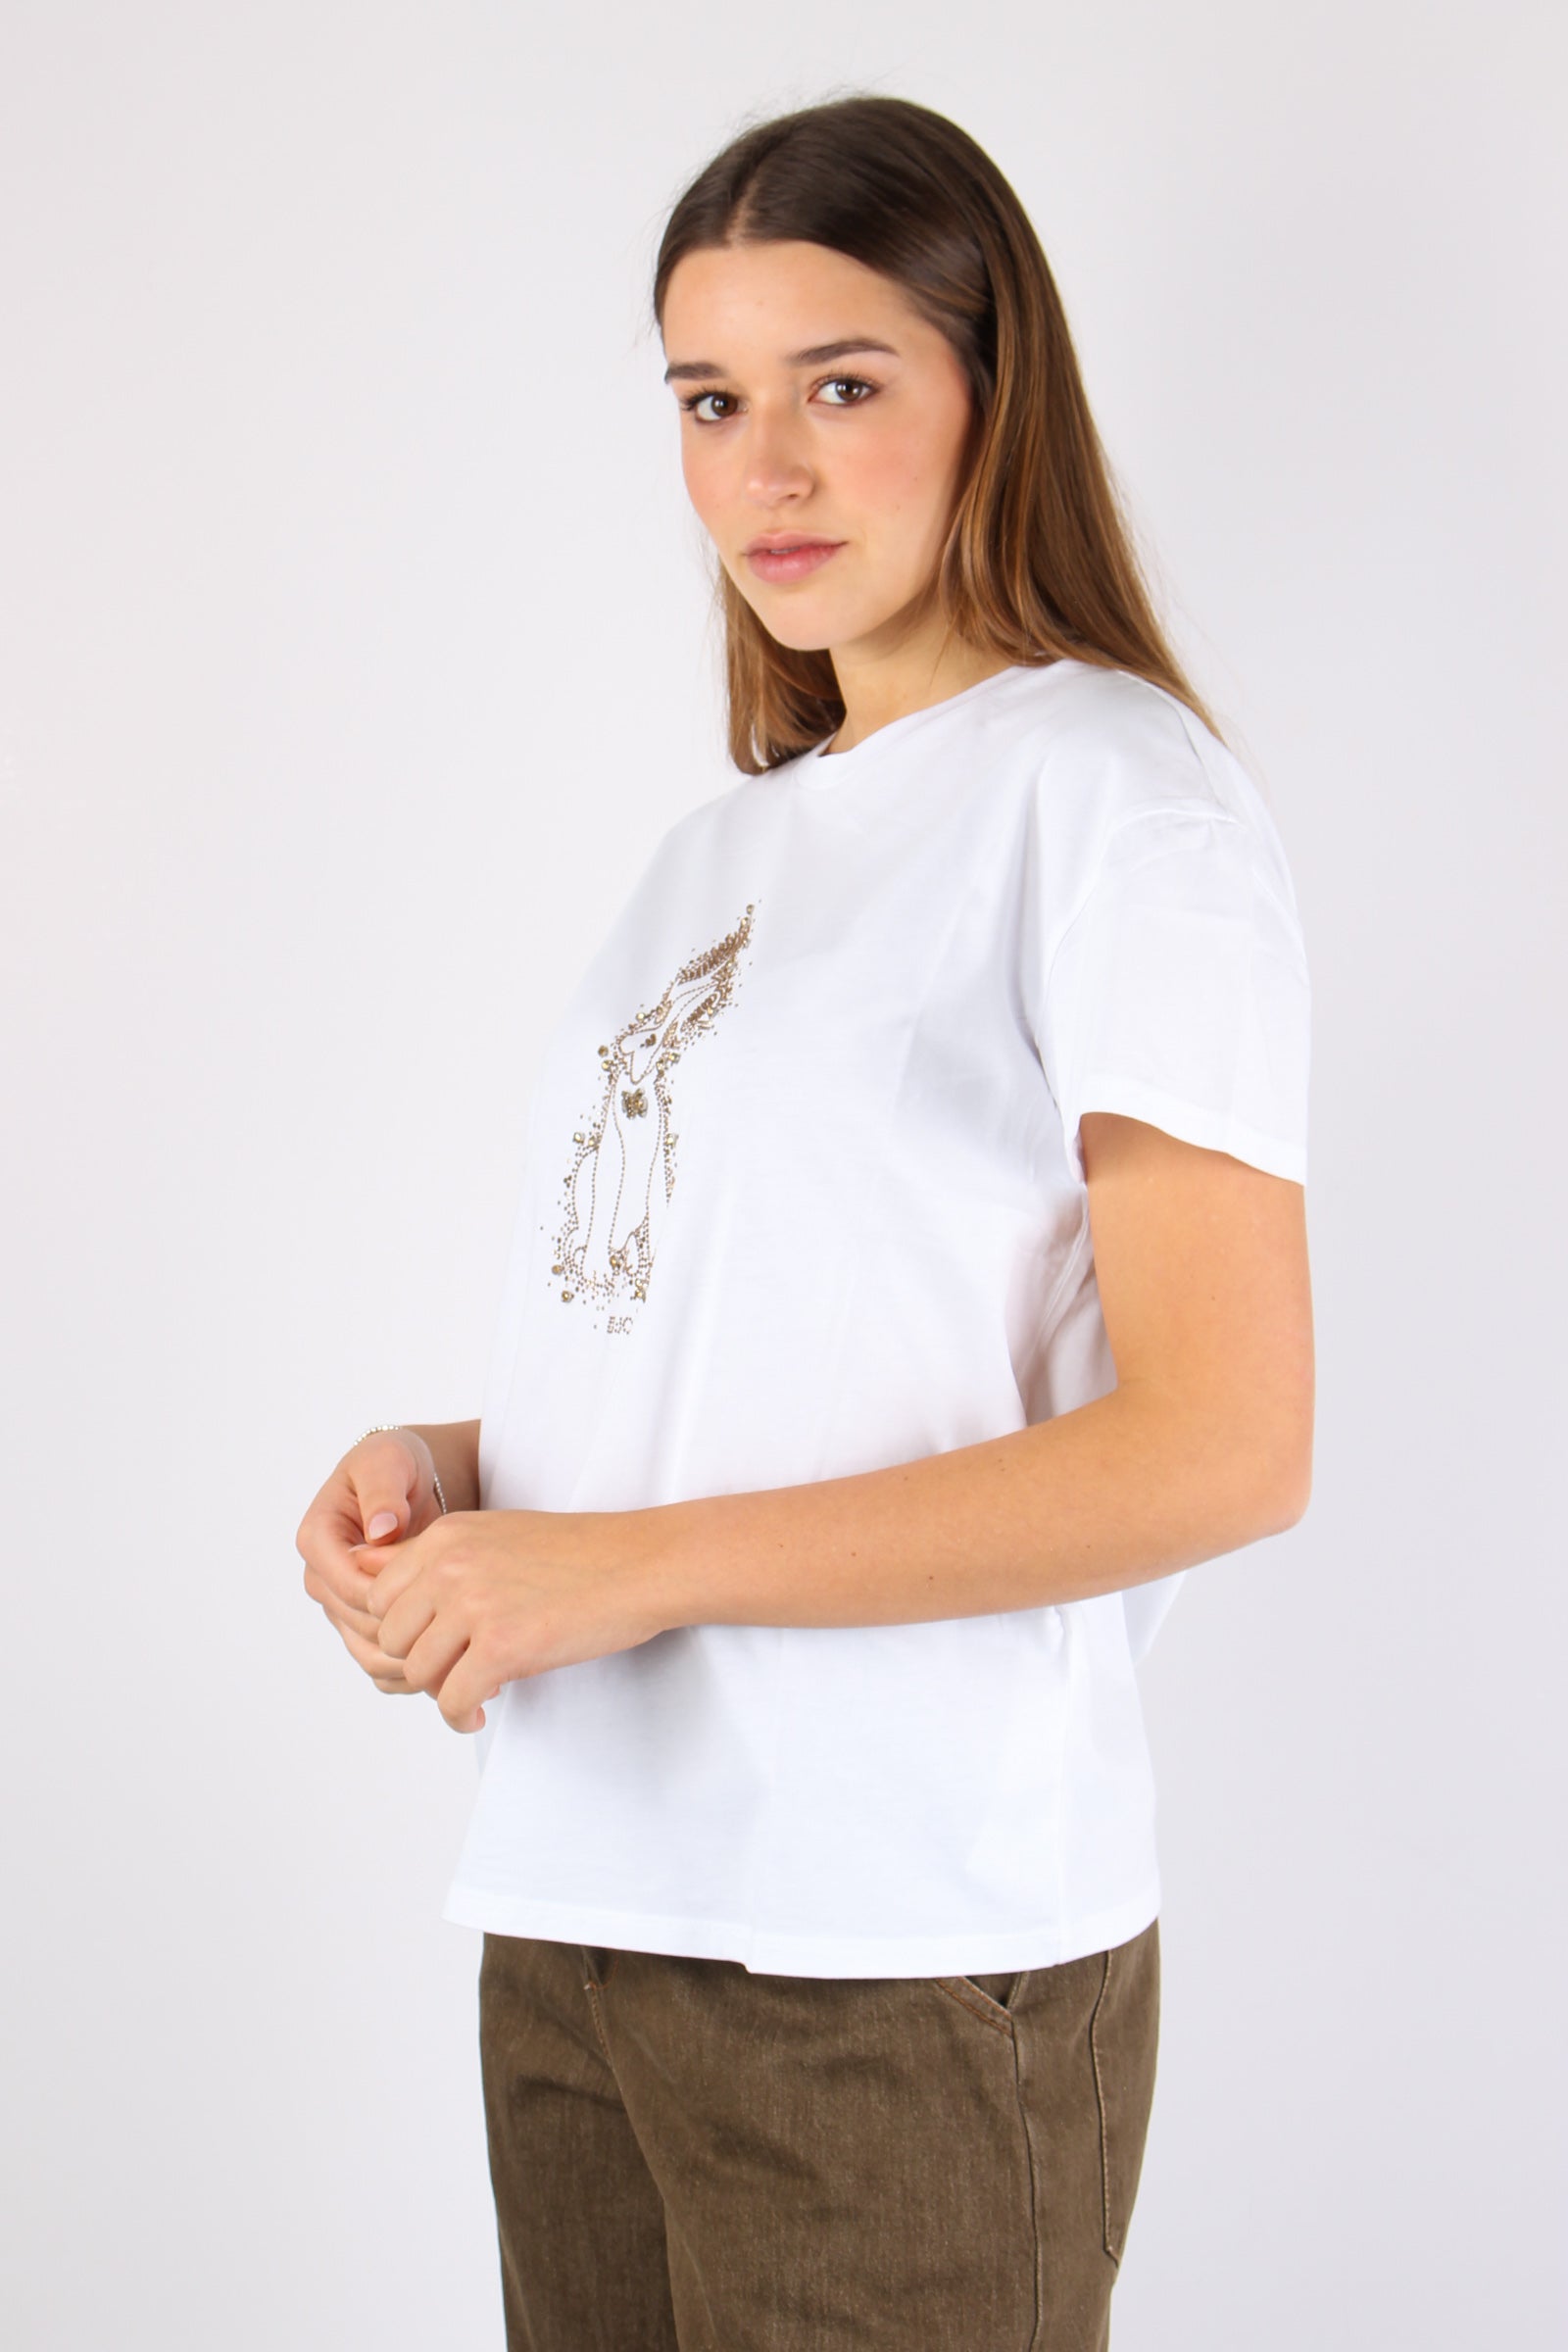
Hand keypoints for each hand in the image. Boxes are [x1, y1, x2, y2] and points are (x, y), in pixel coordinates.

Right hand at [296, 1430, 446, 1694]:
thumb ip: (383, 1492)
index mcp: (318, 1538)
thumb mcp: (389, 1462)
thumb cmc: (397, 1464)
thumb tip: (380, 1529)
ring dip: (411, 1664)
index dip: (389, 1598)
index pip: (347, 1584)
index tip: (438, 1602)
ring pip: (367, 1652)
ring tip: (460, 1663)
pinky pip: (380, 1662)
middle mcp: (323, 1577)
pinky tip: (452, 1669)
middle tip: (458, 1642)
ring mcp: (342, 1604)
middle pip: (357, 1625)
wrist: (413, 1479)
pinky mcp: (364, 1622)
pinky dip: (412, 1672)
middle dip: (405, 1637)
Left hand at [364, 1508, 668, 1733]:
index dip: (401, 1627)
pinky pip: (451, 1699)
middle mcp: (450, 1566)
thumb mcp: (496, 1536)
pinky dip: (460, 1715)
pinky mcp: (502, 1646)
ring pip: (417, 1672)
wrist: (641, 1564)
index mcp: (446, 1536)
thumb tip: (382, 1593)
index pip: (376, 1594)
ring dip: (441, 1690)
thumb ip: (442, 1561)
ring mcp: (474, 1605)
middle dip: (418, 1660)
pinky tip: (480, 1711)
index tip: (431, 1642)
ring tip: (472, 1690)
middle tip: (453, 1670)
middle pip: (390, 1637)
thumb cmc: (577, 1554)